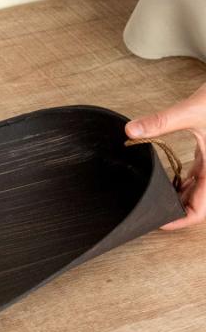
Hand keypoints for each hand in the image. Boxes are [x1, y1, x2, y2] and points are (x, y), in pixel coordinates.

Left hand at [125, 83, 205, 229]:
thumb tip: (132, 130)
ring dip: (179, 194)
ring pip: (198, 189)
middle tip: (150, 207)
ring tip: (155, 193)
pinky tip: (170, 176)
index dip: (180, 220)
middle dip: (175, 207)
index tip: (159, 221)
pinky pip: (199, 174)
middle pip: (197, 202)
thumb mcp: (193, 110)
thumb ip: (162, 121)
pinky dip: (184, 179)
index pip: (201, 210)